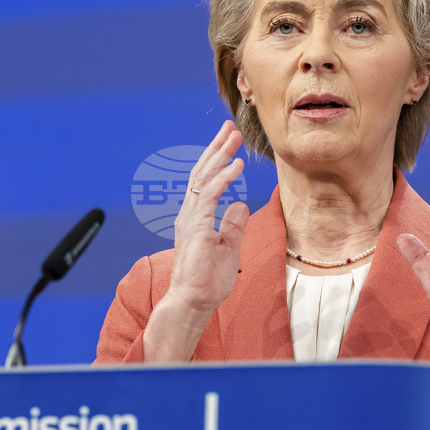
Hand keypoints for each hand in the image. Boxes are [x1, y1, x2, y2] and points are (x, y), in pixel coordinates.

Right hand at [167, 120, 249, 312]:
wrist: (193, 301)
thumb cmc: (208, 281)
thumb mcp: (228, 247)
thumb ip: (232, 225)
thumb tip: (240, 204)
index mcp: (195, 217)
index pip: (205, 181)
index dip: (217, 159)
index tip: (230, 143)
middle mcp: (189, 213)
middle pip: (201, 172)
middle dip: (217, 148)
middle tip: (230, 128)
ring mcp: (190, 218)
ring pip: (203, 178)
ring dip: (220, 155)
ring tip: (234, 138)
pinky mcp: (195, 226)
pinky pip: (209, 195)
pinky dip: (223, 178)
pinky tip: (236, 166)